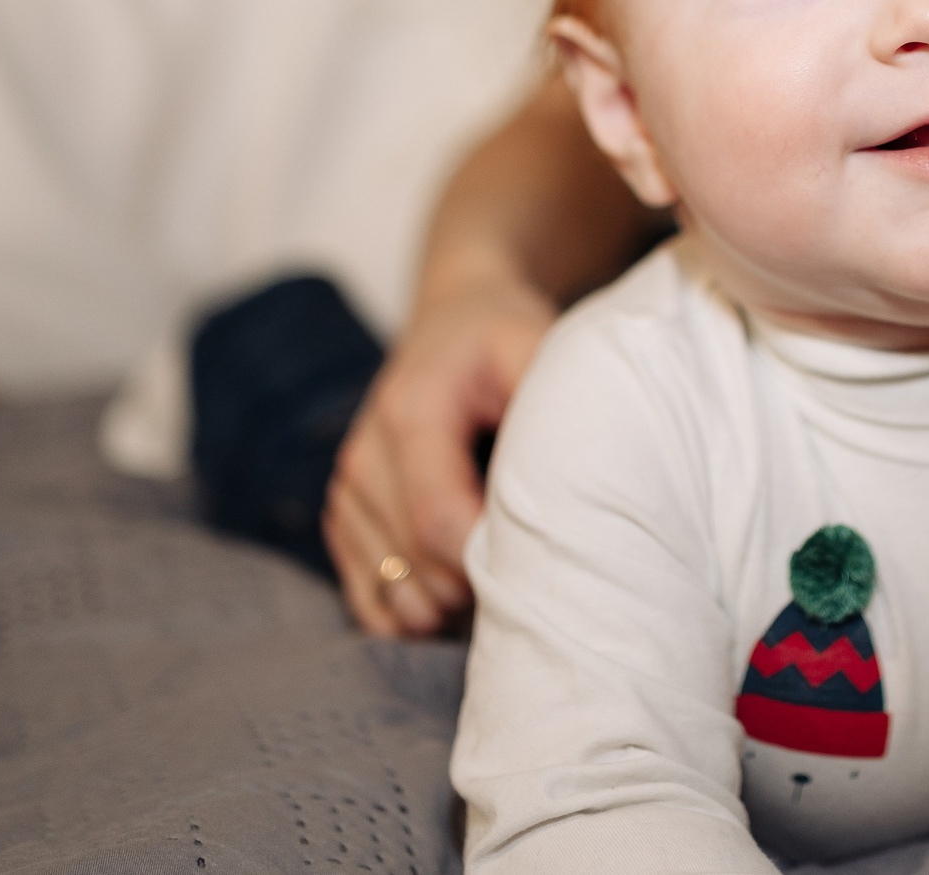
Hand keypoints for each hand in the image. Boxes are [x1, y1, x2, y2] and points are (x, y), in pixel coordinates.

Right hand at [324, 269, 555, 635]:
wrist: (455, 315)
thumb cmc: (506, 336)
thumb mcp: (537, 347)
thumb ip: (554, 409)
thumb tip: (585, 487)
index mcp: (411, 411)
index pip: (439, 521)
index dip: (490, 563)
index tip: (542, 564)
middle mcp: (364, 451)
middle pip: (414, 561)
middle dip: (474, 591)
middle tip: (531, 584)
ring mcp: (347, 484)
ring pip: (388, 585)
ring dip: (442, 608)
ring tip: (497, 589)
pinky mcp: (344, 509)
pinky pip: (362, 590)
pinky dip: (405, 612)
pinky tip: (449, 610)